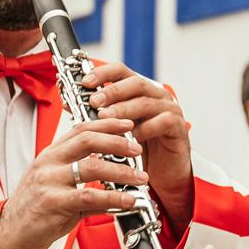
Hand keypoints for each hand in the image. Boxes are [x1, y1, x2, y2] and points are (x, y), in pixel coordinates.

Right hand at [0, 119, 144, 248]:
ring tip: (141, 178)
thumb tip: (112, 183)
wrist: (7, 235)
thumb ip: (82, 182)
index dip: (106, 124)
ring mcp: (49, 182)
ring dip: (122, 172)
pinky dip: (114, 198)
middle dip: (117, 141)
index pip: (80, 129)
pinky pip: (89, 197)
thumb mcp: (56, 188)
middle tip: (137, 148)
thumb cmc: (32, 212)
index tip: (127, 125)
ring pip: (92, 167)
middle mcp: (48, 163)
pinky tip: (128, 201)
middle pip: (87, 140)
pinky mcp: (53, 203)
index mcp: (49, 155)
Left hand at [82, 64, 192, 226]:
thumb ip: (97, 115)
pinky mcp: (179, 127)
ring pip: (146, 102)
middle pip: (134, 83)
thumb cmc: (138, 150)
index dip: (103, 74)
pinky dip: (146, 128)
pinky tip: (133, 137)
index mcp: (138, 91)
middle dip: (112, 91)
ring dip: (124, 110)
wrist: (162, 176)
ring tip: (106, 119)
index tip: (85, 82)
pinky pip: (164, 121)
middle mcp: (155, 96)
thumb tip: (69, 103)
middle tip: (94, 102)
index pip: (121, 72)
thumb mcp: (114, 130)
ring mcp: (169, 109)